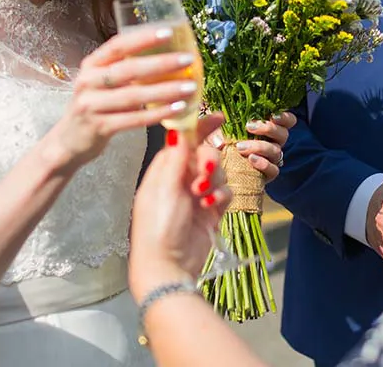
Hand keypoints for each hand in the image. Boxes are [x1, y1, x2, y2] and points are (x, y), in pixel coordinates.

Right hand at [49, 26, 201, 169]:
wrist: (68, 141)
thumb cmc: (95, 106)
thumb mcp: (102, 83)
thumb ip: (125, 70)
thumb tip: (168, 57)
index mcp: (91, 64)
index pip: (118, 45)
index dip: (143, 38)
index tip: (169, 32)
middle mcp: (88, 81)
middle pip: (128, 69)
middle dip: (161, 63)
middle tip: (188, 59)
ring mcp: (90, 105)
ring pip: (133, 95)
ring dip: (165, 90)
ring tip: (190, 86)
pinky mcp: (98, 127)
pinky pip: (133, 119)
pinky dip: (157, 113)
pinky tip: (177, 108)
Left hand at [129, 113, 231, 302]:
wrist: (168, 266)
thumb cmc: (158, 227)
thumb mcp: (164, 188)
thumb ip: (176, 158)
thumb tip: (178, 130)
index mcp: (164, 171)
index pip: (185, 141)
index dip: (201, 128)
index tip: (219, 118)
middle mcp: (181, 180)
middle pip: (206, 155)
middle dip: (209, 161)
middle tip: (203, 174)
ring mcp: (197, 196)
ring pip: (218, 173)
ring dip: (214, 181)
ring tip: (202, 196)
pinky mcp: (211, 212)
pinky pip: (224, 193)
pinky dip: (221, 196)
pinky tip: (210, 206)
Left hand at [209, 112, 296, 181]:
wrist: (219, 172)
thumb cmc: (221, 145)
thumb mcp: (218, 132)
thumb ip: (218, 128)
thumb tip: (220, 130)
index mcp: (268, 128)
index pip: (287, 121)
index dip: (284, 117)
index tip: (273, 115)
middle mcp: (274, 143)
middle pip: (283, 134)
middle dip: (268, 128)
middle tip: (249, 126)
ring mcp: (272, 160)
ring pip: (276, 151)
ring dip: (260, 146)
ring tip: (241, 147)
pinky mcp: (268, 175)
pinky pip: (273, 170)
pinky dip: (263, 164)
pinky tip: (251, 160)